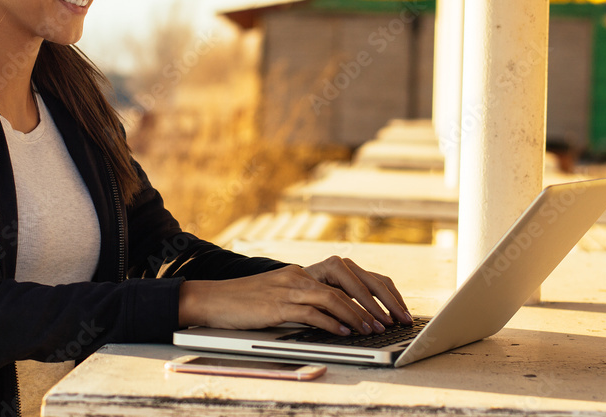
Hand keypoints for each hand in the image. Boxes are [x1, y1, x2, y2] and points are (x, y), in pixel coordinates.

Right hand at [178, 260, 410, 335]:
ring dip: (357, 313)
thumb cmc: (247, 302)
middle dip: (374, 301)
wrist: (213, 299)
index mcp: (303, 272)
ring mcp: (288, 289)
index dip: (374, 290)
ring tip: (373, 329)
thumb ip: (307, 300)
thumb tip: (339, 316)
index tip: (392, 308)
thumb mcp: (281, 295)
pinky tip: (344, 333)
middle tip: (391, 320)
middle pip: (347, 280)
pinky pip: (310, 312)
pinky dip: (330, 323)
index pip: (349, 273)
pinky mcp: (277, 306)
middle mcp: (299, 275)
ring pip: (332, 296)